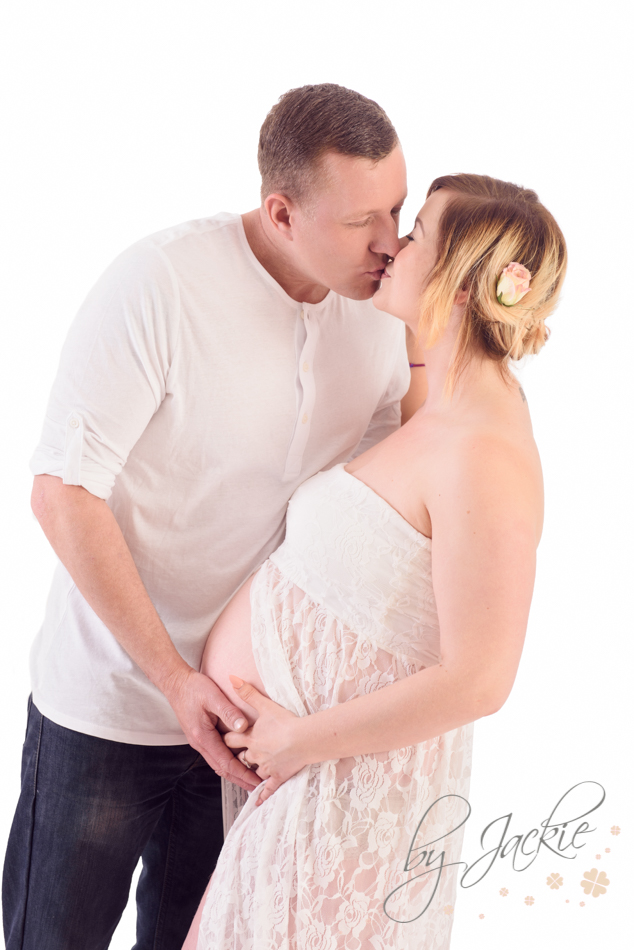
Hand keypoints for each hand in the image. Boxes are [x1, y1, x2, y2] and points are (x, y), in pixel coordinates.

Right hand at [163, 667, 261, 791]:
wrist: (176, 683)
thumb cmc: (193, 688)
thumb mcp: (213, 697)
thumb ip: (229, 712)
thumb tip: (243, 727)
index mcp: (203, 737)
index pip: (226, 763)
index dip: (242, 774)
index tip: (256, 782)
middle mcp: (200, 743)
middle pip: (222, 769)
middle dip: (240, 779)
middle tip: (258, 787)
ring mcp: (199, 741)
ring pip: (219, 763)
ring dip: (234, 772)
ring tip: (251, 778)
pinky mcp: (201, 736)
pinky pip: (216, 754)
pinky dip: (228, 762)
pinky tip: (239, 760)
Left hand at [224, 675, 306, 804]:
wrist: (303, 739)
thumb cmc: (285, 722)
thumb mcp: (265, 705)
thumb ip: (248, 693)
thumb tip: (231, 678)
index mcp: (250, 738)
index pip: (231, 739)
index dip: (227, 738)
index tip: (224, 738)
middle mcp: (255, 754)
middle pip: (241, 757)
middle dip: (237, 757)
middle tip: (234, 757)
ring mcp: (266, 767)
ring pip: (253, 772)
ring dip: (250, 774)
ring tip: (247, 775)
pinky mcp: (277, 776)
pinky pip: (267, 789)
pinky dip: (262, 796)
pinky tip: (257, 803)